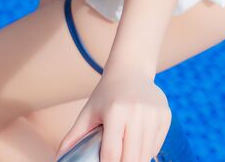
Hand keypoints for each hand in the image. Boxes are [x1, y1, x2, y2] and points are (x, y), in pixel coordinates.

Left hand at [55, 69, 169, 161]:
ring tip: (125, 157)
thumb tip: (58, 157)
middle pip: (131, 158)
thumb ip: (74, 136)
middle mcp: (137, 112)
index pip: (112, 154)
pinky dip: (147, 152)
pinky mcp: (166, 116)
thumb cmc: (106, 94)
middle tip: (115, 161)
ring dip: (135, 161)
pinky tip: (137, 146)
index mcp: (115, 112)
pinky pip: (156, 146)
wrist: (131, 71)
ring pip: (145, 155)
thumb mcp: (88, 112)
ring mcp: (154, 114)